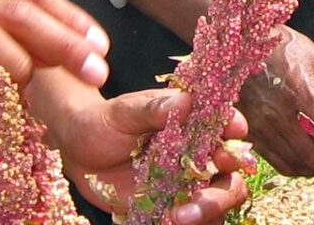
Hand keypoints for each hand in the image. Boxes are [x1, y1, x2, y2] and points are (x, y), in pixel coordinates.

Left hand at [61, 90, 250, 224]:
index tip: (233, 131)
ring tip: (178, 217)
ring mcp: (189, 183)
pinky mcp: (175, 206)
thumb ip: (152, 108)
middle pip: (231, 173)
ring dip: (209, 211)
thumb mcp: (123, 113)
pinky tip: (168, 222)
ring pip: (219, 201)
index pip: (225, 122)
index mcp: (193, 122)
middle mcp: (199, 153)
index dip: (234, 126)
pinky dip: (191, 224)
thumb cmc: (103, 123)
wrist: (80, 154)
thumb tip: (185, 100)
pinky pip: (197, 220)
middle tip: (202, 194)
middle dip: (224, 187)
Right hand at [239, 26, 313, 175]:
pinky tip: (307, 158)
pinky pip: (277, 162)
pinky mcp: (250, 133)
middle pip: (312, 155)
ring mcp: (262, 126)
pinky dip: (297, 166)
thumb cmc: (286, 49)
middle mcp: (280, 114)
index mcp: (303, 92)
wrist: (243, 43)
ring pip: (295, 164)